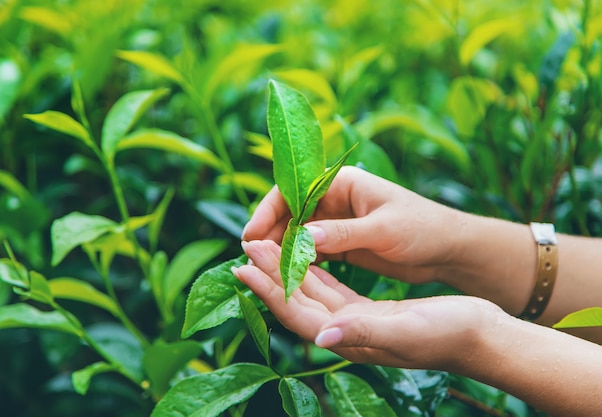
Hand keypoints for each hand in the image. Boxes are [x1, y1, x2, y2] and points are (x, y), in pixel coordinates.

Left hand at [233, 239, 504, 370]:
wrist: (481, 335)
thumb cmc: (451, 334)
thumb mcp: (408, 332)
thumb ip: (365, 333)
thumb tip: (321, 337)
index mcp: (350, 339)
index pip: (297, 315)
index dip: (269, 292)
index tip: (244, 267)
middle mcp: (346, 332)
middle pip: (298, 301)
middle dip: (270, 275)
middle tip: (247, 247)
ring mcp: (356, 321)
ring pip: (312, 293)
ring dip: (287, 270)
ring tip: (267, 246)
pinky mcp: (369, 309)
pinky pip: (332, 287)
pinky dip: (314, 272)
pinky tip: (304, 256)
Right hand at [243, 166, 466, 282]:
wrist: (448, 249)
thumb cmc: (423, 228)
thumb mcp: (384, 229)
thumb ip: (345, 233)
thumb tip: (304, 238)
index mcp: (343, 182)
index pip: (293, 190)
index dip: (268, 211)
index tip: (251, 235)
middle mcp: (334, 200)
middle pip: (289, 213)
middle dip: (269, 234)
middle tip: (252, 258)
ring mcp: (335, 223)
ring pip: (296, 234)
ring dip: (280, 250)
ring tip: (262, 270)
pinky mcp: (341, 244)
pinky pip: (310, 251)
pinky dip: (297, 262)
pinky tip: (286, 277)